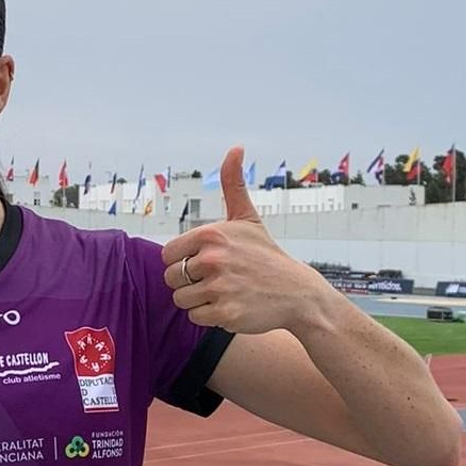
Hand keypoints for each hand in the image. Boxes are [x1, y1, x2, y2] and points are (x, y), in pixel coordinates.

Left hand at [161, 147, 334, 333]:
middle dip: (189, 282)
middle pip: (171, 278)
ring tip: (224, 292)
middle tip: (217, 280)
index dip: (183, 261)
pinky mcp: (225, 313)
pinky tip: (231, 305)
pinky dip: (210, 315)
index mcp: (211, 234)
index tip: (205, 262)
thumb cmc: (265, 254)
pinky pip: (196, 317)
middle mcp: (212, 259)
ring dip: (199, 300)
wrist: (297, 292)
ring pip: (181, 300)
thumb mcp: (247, 217)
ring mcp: (219, 287)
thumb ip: (233, 184)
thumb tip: (235, 148)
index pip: (168, 254)